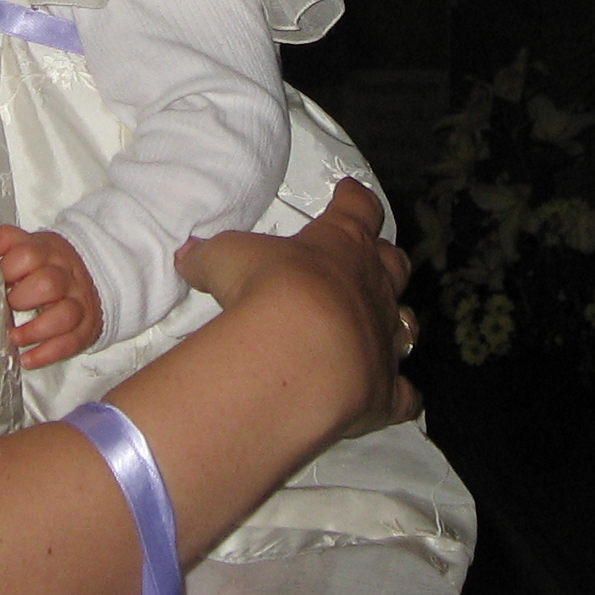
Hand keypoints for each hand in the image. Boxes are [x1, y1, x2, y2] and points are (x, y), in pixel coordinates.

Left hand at [0, 226, 104, 369]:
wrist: (91, 275)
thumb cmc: (44, 264)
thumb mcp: (26, 246)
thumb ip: (2, 246)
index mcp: (47, 251)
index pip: (28, 254)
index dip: (7, 270)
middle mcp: (66, 274)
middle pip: (48, 284)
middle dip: (22, 299)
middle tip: (7, 308)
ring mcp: (79, 300)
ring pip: (64, 315)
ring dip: (35, 330)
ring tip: (14, 338)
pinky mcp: (86, 326)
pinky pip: (71, 342)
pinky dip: (47, 353)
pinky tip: (28, 359)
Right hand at [176, 179, 418, 441]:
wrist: (300, 349)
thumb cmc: (268, 287)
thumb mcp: (226, 258)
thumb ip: (210, 256)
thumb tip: (188, 255)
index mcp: (341, 244)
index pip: (357, 208)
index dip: (353, 200)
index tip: (348, 192)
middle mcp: (372, 287)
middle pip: (394, 265)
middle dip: (386, 261)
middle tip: (374, 261)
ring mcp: (384, 338)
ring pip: (406, 325)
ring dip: (397, 324)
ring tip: (387, 327)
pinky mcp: (386, 389)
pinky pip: (404, 395)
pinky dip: (401, 397)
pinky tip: (397, 402)